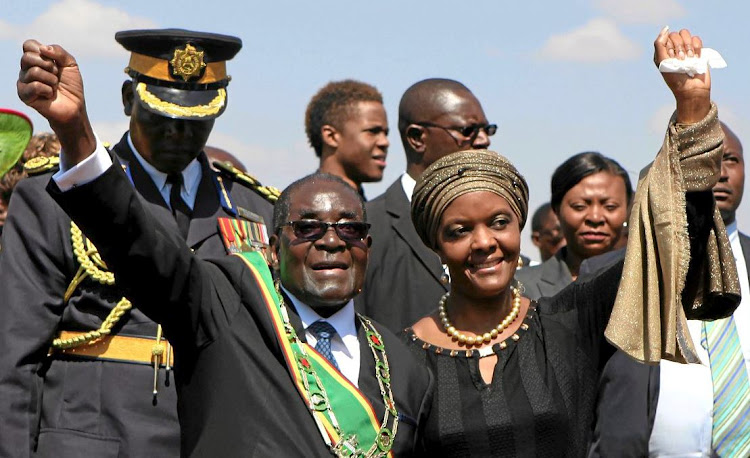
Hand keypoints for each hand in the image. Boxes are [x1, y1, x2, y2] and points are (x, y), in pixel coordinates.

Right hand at [17, 40, 95, 163]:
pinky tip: (49, 95)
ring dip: (51, 79)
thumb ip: (59, 52)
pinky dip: (47, 90)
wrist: (74, 106)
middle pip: (27, 56)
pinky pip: (34, 86)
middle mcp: (26, 69)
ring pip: (34, 71)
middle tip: (55, 74)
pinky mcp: (24, 94)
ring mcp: (23, 81)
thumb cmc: (71, 85)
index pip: (28, 44)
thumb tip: (43, 49)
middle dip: (48, 65)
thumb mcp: (70, 64)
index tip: (54, 61)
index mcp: (35, 59)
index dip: (42, 50)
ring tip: (54, 87)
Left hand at [653, 27, 710, 123]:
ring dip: (688, 47)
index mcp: (663, 51)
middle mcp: (673, 48)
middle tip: (681, 61)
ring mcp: (685, 48)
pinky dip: (697, 48)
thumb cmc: (674, 78)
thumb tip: (666, 28)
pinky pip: (697, 39)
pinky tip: (696, 57)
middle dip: (680, 48)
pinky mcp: (697, 50)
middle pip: (677, 34)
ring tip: (689, 59)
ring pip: (686, 34)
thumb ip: (659, 44)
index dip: (670, 47)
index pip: (666, 37)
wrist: (691, 89)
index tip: (671, 59)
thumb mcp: (662, 62)